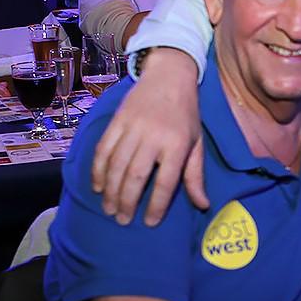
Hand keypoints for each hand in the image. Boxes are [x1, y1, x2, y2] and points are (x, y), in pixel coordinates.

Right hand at [92, 48, 208, 225]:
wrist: (168, 76)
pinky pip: (103, 150)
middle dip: (127, 202)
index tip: (149, 223)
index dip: (156, 205)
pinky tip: (98, 186)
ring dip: (110, 191)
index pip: (165, 182)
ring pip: (115, 166)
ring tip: (109, 209)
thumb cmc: (186, 114)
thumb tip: (203, 204)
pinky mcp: (116, 121)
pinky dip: (98, 170)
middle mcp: (153, 137)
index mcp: (177, 145)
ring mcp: (132, 128)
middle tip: (122, 220)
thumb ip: (195, 175)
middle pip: (135, 176)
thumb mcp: (196, 143)